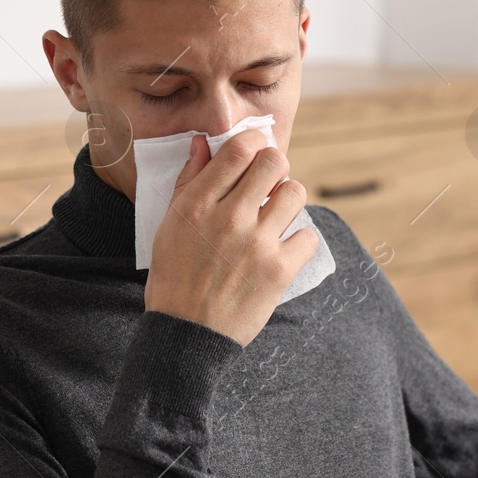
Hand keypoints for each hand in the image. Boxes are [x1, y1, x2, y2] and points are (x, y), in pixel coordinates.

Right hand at [143, 129, 317, 346]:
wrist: (187, 334)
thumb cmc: (175, 278)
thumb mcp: (169, 225)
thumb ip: (189, 181)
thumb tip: (204, 143)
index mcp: (197, 204)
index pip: (239, 148)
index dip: (254, 143)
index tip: (253, 156)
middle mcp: (230, 218)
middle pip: (274, 162)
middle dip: (274, 168)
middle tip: (267, 187)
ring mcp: (257, 244)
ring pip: (296, 193)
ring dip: (288, 202)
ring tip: (275, 218)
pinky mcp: (279, 270)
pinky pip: (308, 236)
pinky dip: (298, 242)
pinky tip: (282, 251)